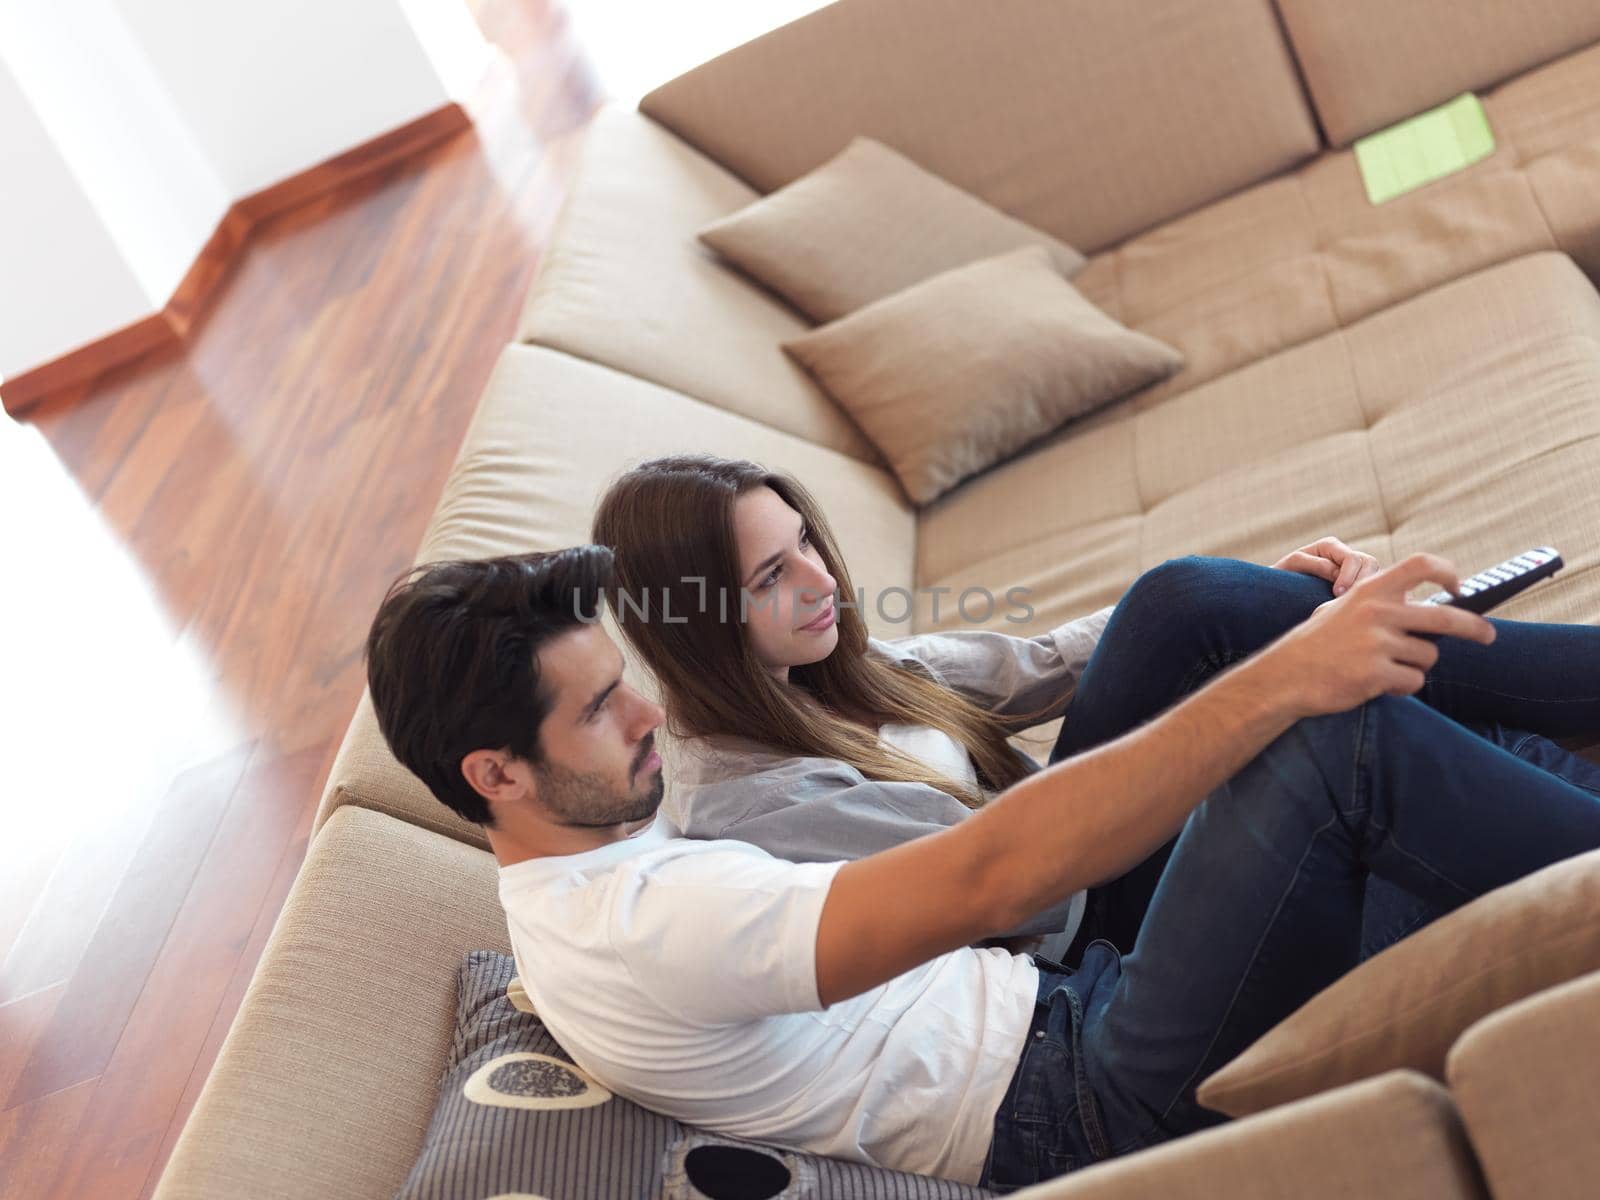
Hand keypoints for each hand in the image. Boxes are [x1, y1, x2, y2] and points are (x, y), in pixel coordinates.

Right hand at [1256, 552, 1494, 718]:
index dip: (1448, 572)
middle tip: (1489, 635)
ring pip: (1429, 656)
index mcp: (1371, 590)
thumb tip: (1427, 607)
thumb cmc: (1317, 644)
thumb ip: (1380, 604)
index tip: (1459, 587)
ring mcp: (1377, 643)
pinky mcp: (1376, 673)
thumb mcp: (1342, 609)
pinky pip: (1413, 680)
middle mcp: (1377, 612)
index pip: (1421, 565)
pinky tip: (1379, 684)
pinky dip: (1402, 686)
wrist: (1285, 676)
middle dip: (1475, 628)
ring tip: (1388, 669)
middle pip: (1446, 616)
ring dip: (1416, 666)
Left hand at [1272, 536, 1379, 596]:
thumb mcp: (1293, 565)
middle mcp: (1344, 554)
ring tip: (1349, 604)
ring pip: (1374, 575)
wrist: (1277, 589)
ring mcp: (1352, 568)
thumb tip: (1336, 571)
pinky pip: (1369, 587)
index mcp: (1330, 546)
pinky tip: (1352, 606)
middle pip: (1370, 564)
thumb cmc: (1282, 574)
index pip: (1353, 558)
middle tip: (1345, 600)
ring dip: (1366, 589)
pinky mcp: (1354, 583)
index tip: (1336, 594)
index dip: (1348, 577)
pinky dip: (1364, 595)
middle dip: (1363, 582)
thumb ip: (1314, 564)